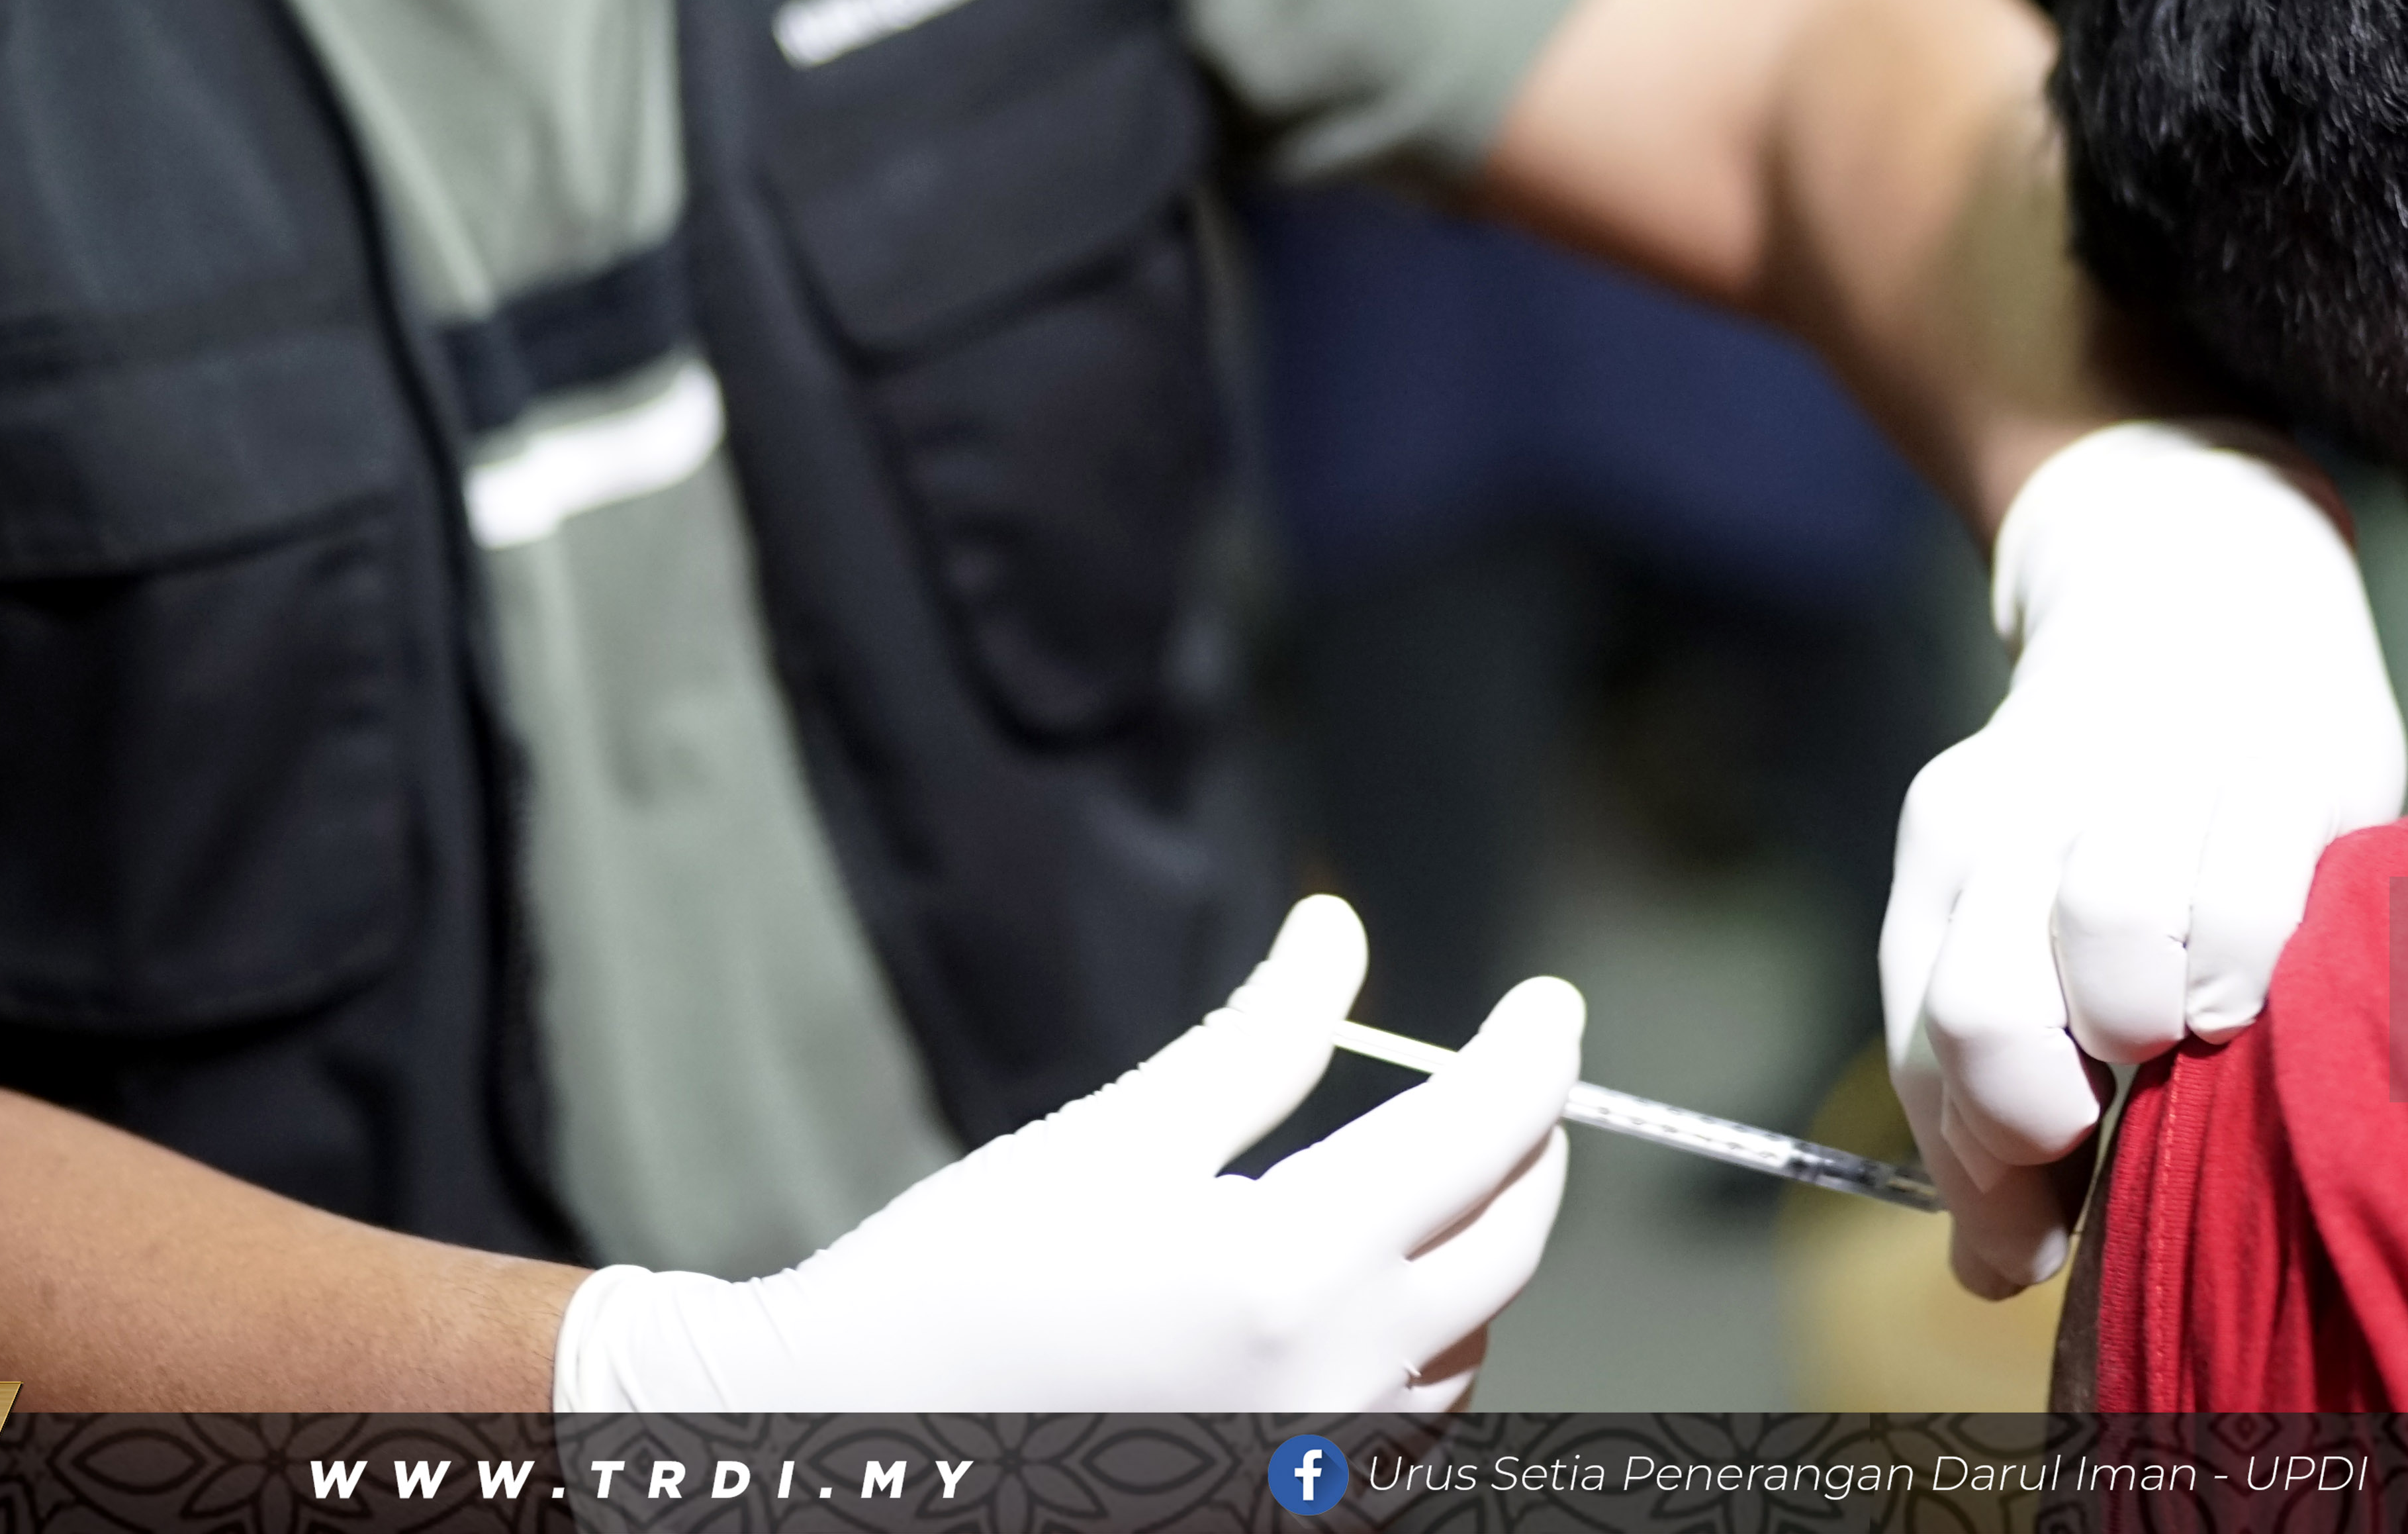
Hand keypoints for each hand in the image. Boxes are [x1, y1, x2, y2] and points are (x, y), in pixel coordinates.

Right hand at [552, 897, 1580, 1410]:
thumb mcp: (1116, 1136)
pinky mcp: (1288, 1518)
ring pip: (1471, 1347)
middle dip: (1522, 1146)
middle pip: (1507, 1244)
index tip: (1548, 1003)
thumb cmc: (969, 1275)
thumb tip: (1337, 933)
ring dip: (1474, 1255)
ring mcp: (1319, 1472)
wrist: (859, 1439)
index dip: (1532, 1054)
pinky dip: (1424, 1357)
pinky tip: (1369, 1308)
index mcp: (1295, 1271)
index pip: (1483, 1135)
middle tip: (1506, 1078)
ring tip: (1425, 1183)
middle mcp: (1334, 1386)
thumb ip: (1257, 1038)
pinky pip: (1411, 1437)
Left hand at [1882, 423, 2401, 1297]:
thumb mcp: (2023, 904)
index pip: (1922, 1048)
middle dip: (2034, 1111)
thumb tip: (1990, 1268)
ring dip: (2139, 1028)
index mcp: (1952, 850)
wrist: (2204, 580)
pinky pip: (2247, 902)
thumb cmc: (2118, 799)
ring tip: (2179, 1038)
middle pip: (1982, 1004)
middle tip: (2099, 1127)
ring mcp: (2150, 778)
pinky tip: (2253, 988)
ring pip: (2102, 937)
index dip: (1974, 1172)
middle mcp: (2025, 809)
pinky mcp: (2279, 761)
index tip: (2027, 1231)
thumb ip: (1993, 1077)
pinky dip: (2242, 972)